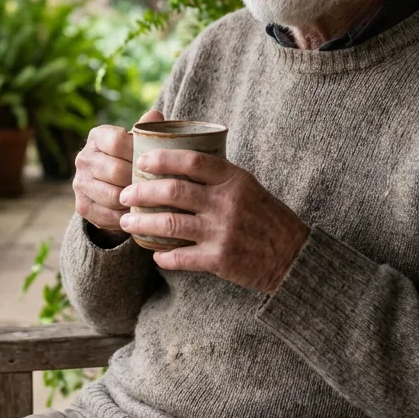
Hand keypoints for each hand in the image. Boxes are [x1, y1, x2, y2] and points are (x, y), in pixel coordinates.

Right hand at [72, 110, 164, 243]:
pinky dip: (126, 217)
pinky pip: (107, 215)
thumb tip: (155, 116)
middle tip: (159, 186)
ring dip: (133, 200)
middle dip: (139, 180)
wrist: (114, 184)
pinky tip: (139, 214)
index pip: (117, 141)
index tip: (155, 161)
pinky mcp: (82, 206)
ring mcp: (79, 183)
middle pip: (115, 170)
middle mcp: (83, 158)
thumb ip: (148, 129)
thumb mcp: (140, 142)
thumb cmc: (133, 158)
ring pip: (112, 195)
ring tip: (151, 201)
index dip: (138, 152)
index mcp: (97, 136)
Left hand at [118, 149, 309, 292]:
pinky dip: (163, 257)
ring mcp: (222, 232)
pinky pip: (181, 257)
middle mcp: (226, 203)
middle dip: (141, 191)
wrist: (294, 258)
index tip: (141, 161)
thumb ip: (219, 177)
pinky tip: (155, 255)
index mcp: (234, 180)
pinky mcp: (220, 259)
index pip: (192, 161)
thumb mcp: (248, 187)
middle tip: (125, 194)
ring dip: (142, 223)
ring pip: (170, 223)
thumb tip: (180, 163)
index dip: (162, 158)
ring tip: (126, 222)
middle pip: (173, 190)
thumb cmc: (267, 218)